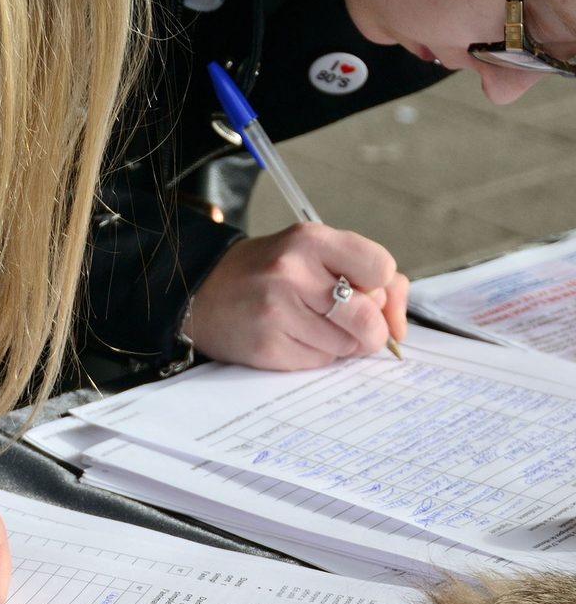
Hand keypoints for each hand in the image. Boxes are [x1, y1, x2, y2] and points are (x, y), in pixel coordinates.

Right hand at [182, 224, 408, 369]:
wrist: (204, 293)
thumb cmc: (268, 274)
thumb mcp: (314, 255)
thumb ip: (368, 277)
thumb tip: (398, 326)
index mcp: (310, 240)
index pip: (382, 269)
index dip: (381, 289)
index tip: (366, 293)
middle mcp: (293, 272)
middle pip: (368, 318)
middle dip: (371, 332)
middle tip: (355, 329)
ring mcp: (277, 312)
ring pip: (345, 346)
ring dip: (340, 345)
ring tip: (313, 329)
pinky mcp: (267, 346)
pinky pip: (317, 363)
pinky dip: (315, 357)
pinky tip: (294, 341)